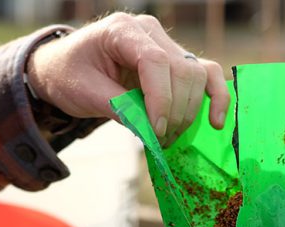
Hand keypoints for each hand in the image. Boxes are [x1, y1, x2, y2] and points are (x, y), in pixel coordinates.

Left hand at [25, 13, 229, 145]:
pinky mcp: (179, 62)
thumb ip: (120, 109)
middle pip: (182, 70)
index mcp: (122, 30)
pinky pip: (209, 75)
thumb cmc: (71, 76)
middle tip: (160, 139)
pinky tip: (216, 122)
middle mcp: (150, 32)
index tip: (157, 130)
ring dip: (190, 112)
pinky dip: (217, 98)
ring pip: (198, 76)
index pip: (155, 61)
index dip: (161, 99)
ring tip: (170, 136)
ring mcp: (168, 45)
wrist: (67, 69)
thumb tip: (153, 132)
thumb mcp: (86, 93)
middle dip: (176, 111)